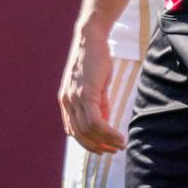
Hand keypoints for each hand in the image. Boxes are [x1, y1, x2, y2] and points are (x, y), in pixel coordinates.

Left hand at [58, 25, 124, 154]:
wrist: (91, 37)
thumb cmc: (95, 58)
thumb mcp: (96, 84)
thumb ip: (98, 103)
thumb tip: (105, 121)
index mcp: (66, 101)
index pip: (73, 131)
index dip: (88, 143)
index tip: (103, 148)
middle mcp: (67, 102)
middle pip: (80, 135)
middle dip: (97, 147)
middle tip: (114, 150)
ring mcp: (75, 98)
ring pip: (89, 131)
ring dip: (106, 142)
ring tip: (120, 144)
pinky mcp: (86, 94)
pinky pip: (96, 122)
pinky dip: (108, 133)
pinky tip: (118, 136)